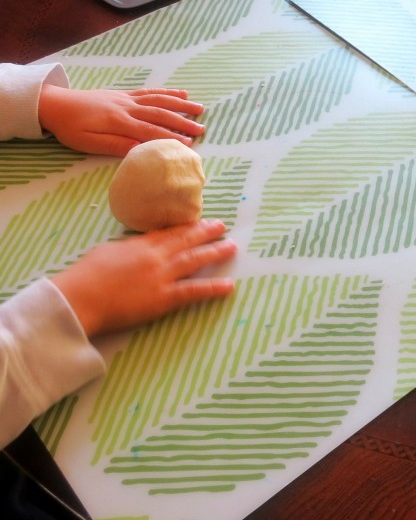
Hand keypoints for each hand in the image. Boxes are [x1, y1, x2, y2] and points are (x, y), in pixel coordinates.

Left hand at [38, 85, 204, 156]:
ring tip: (200, 109)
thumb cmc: (69, 127)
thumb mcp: (87, 142)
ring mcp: (127, 98)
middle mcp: (127, 107)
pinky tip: (181, 92)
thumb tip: (141, 148)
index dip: (171, 137)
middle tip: (202, 129)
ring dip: (181, 104)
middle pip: (160, 113)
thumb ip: (115, 144)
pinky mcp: (124, 94)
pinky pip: (149, 91)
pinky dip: (167, 92)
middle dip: (182, 121)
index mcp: (119, 121)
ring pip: (159, 99)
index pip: (150, 130)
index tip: (190, 144)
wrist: (53, 103)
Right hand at [51, 219, 235, 337]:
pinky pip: (194, 291)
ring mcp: (161, 276)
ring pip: (195, 260)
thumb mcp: (107, 252)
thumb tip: (137, 246)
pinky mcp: (164, 297)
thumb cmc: (85, 277)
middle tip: (222, 226)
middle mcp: (155, 256)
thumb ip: (127, 248)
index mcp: (139, 244)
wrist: (79, 298)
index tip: (201, 222)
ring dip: (215, 252)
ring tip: (231, 247)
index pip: (169, 232)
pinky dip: (213, 288)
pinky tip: (229, 286)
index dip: (187, 227)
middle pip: (186, 240)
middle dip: (206, 232)